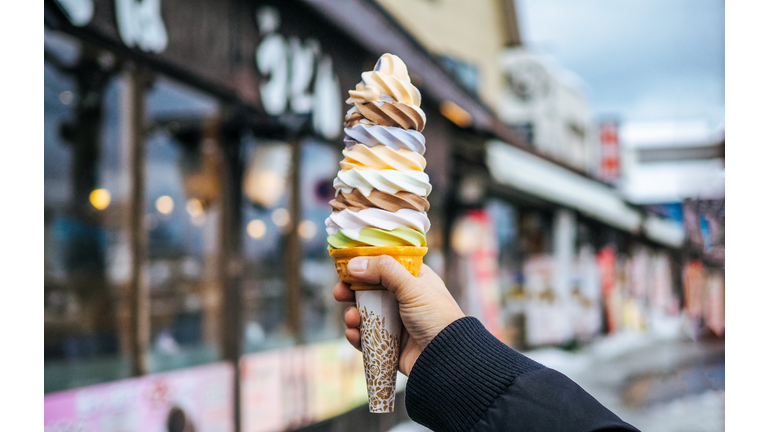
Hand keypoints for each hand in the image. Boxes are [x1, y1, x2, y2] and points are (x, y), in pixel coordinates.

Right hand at [332, 255, 464, 375]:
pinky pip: (365, 337)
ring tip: (352, 319)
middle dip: (351, 291)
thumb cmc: (436, 317)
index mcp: (413, 279)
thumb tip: (354, 263)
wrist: (445, 359)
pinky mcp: (388, 343)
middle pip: (368, 289)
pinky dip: (356, 335)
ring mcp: (394, 321)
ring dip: (352, 315)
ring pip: (364, 313)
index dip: (365, 264)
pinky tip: (354, 334)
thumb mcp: (412, 287)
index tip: (347, 266)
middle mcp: (402, 298)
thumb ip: (384, 270)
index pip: (384, 265)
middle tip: (339, 293)